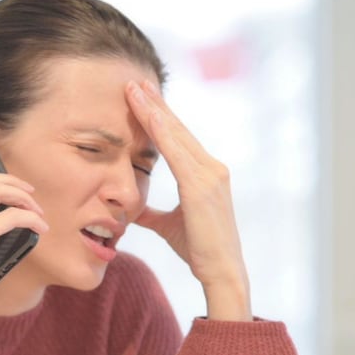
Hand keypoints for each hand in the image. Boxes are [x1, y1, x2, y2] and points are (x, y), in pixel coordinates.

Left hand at [125, 80, 250, 320]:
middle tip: (134, 81)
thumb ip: (152, 213)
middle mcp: (212, 168)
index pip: (178, 139)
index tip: (140, 97)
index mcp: (206, 174)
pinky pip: (176, 152)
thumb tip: (132, 209)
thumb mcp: (169, 225)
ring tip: (134, 89)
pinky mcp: (202, 186)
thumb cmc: (200, 251)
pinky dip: (159, 131)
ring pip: (176, 135)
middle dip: (155, 104)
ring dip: (153, 110)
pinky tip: (144, 115)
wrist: (221, 273)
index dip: (159, 117)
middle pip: (178, 129)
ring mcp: (210, 175)